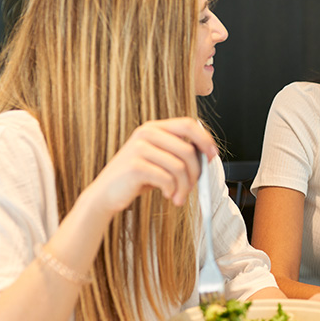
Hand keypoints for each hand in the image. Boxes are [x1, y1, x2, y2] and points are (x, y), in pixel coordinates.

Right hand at [85, 118, 216, 213]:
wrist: (106, 193)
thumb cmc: (136, 177)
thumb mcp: (159, 159)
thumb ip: (178, 152)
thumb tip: (206, 156)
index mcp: (154, 127)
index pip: (188, 124)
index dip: (205, 139)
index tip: (213, 155)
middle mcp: (146, 133)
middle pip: (188, 149)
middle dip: (196, 172)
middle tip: (194, 187)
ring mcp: (139, 148)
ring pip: (180, 167)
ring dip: (184, 187)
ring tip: (178, 196)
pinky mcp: (135, 166)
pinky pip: (167, 179)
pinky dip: (171, 190)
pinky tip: (167, 194)